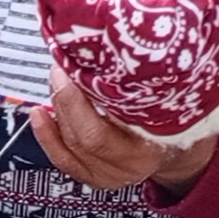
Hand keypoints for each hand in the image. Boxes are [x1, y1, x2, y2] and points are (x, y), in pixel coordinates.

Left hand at [33, 71, 216, 193]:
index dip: (76, 101)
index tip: (71, 67)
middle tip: (60, 69)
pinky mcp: (94, 177)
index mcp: (150, 148)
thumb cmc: (176, 116)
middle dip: (65, 100)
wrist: (179, 148)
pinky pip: (63, 159)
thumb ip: (146, 79)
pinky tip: (40, 114)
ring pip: (71, 147)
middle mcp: (128, 166)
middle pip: (83, 137)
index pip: (99, 132)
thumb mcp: (167, 98)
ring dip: (57, 112)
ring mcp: (110, 176)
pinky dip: (47, 135)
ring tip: (54, 83)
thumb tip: (119, 40)